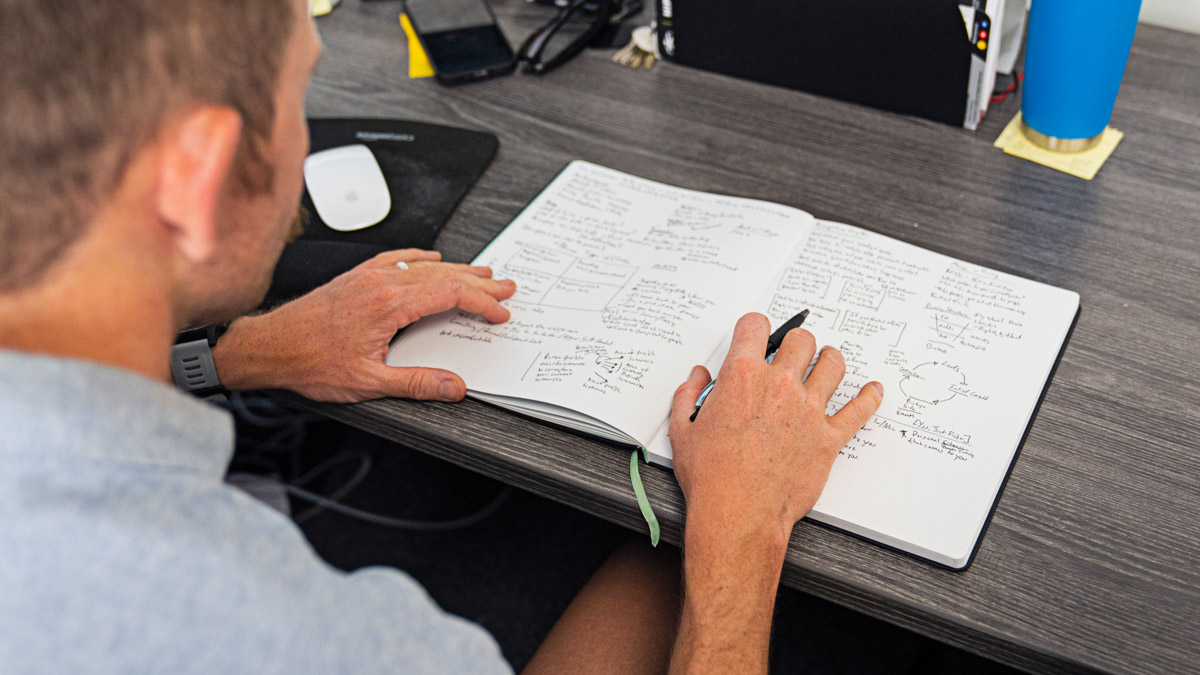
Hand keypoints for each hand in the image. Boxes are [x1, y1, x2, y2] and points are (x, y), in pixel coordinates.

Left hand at [211, 248, 515, 402]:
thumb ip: (416, 383)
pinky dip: (420, 258)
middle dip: (479, 282)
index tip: (499, 313)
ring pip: (424, 266)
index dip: (481, 303)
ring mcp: (368, 276)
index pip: (450, 295)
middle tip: (505, 286)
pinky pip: (396, 259)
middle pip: (444, 275)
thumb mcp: (368, 382)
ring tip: (482, 273)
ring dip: (457, 269)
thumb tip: (454, 386)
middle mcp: (380, 283)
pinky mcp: (356, 277)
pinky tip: (430, 258)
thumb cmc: (309, 361)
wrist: (268, 346)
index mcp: (389, 304)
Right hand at [669, 312, 883, 542]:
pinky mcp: (828, 438)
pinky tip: (872, 391)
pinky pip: (859, 410)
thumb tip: (697, 378)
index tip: (756, 334)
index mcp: (743, 378)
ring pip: (833, 364)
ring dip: (829, 359)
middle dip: (794, 342)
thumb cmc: (713, 477)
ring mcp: (809, 411)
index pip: (756, 327)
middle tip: (791, 352)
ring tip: (826, 362)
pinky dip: (869, 398)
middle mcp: (780, 387)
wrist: (738, 513)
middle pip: (801, 341)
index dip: (755, 327)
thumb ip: (688, 395)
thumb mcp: (682, 430)